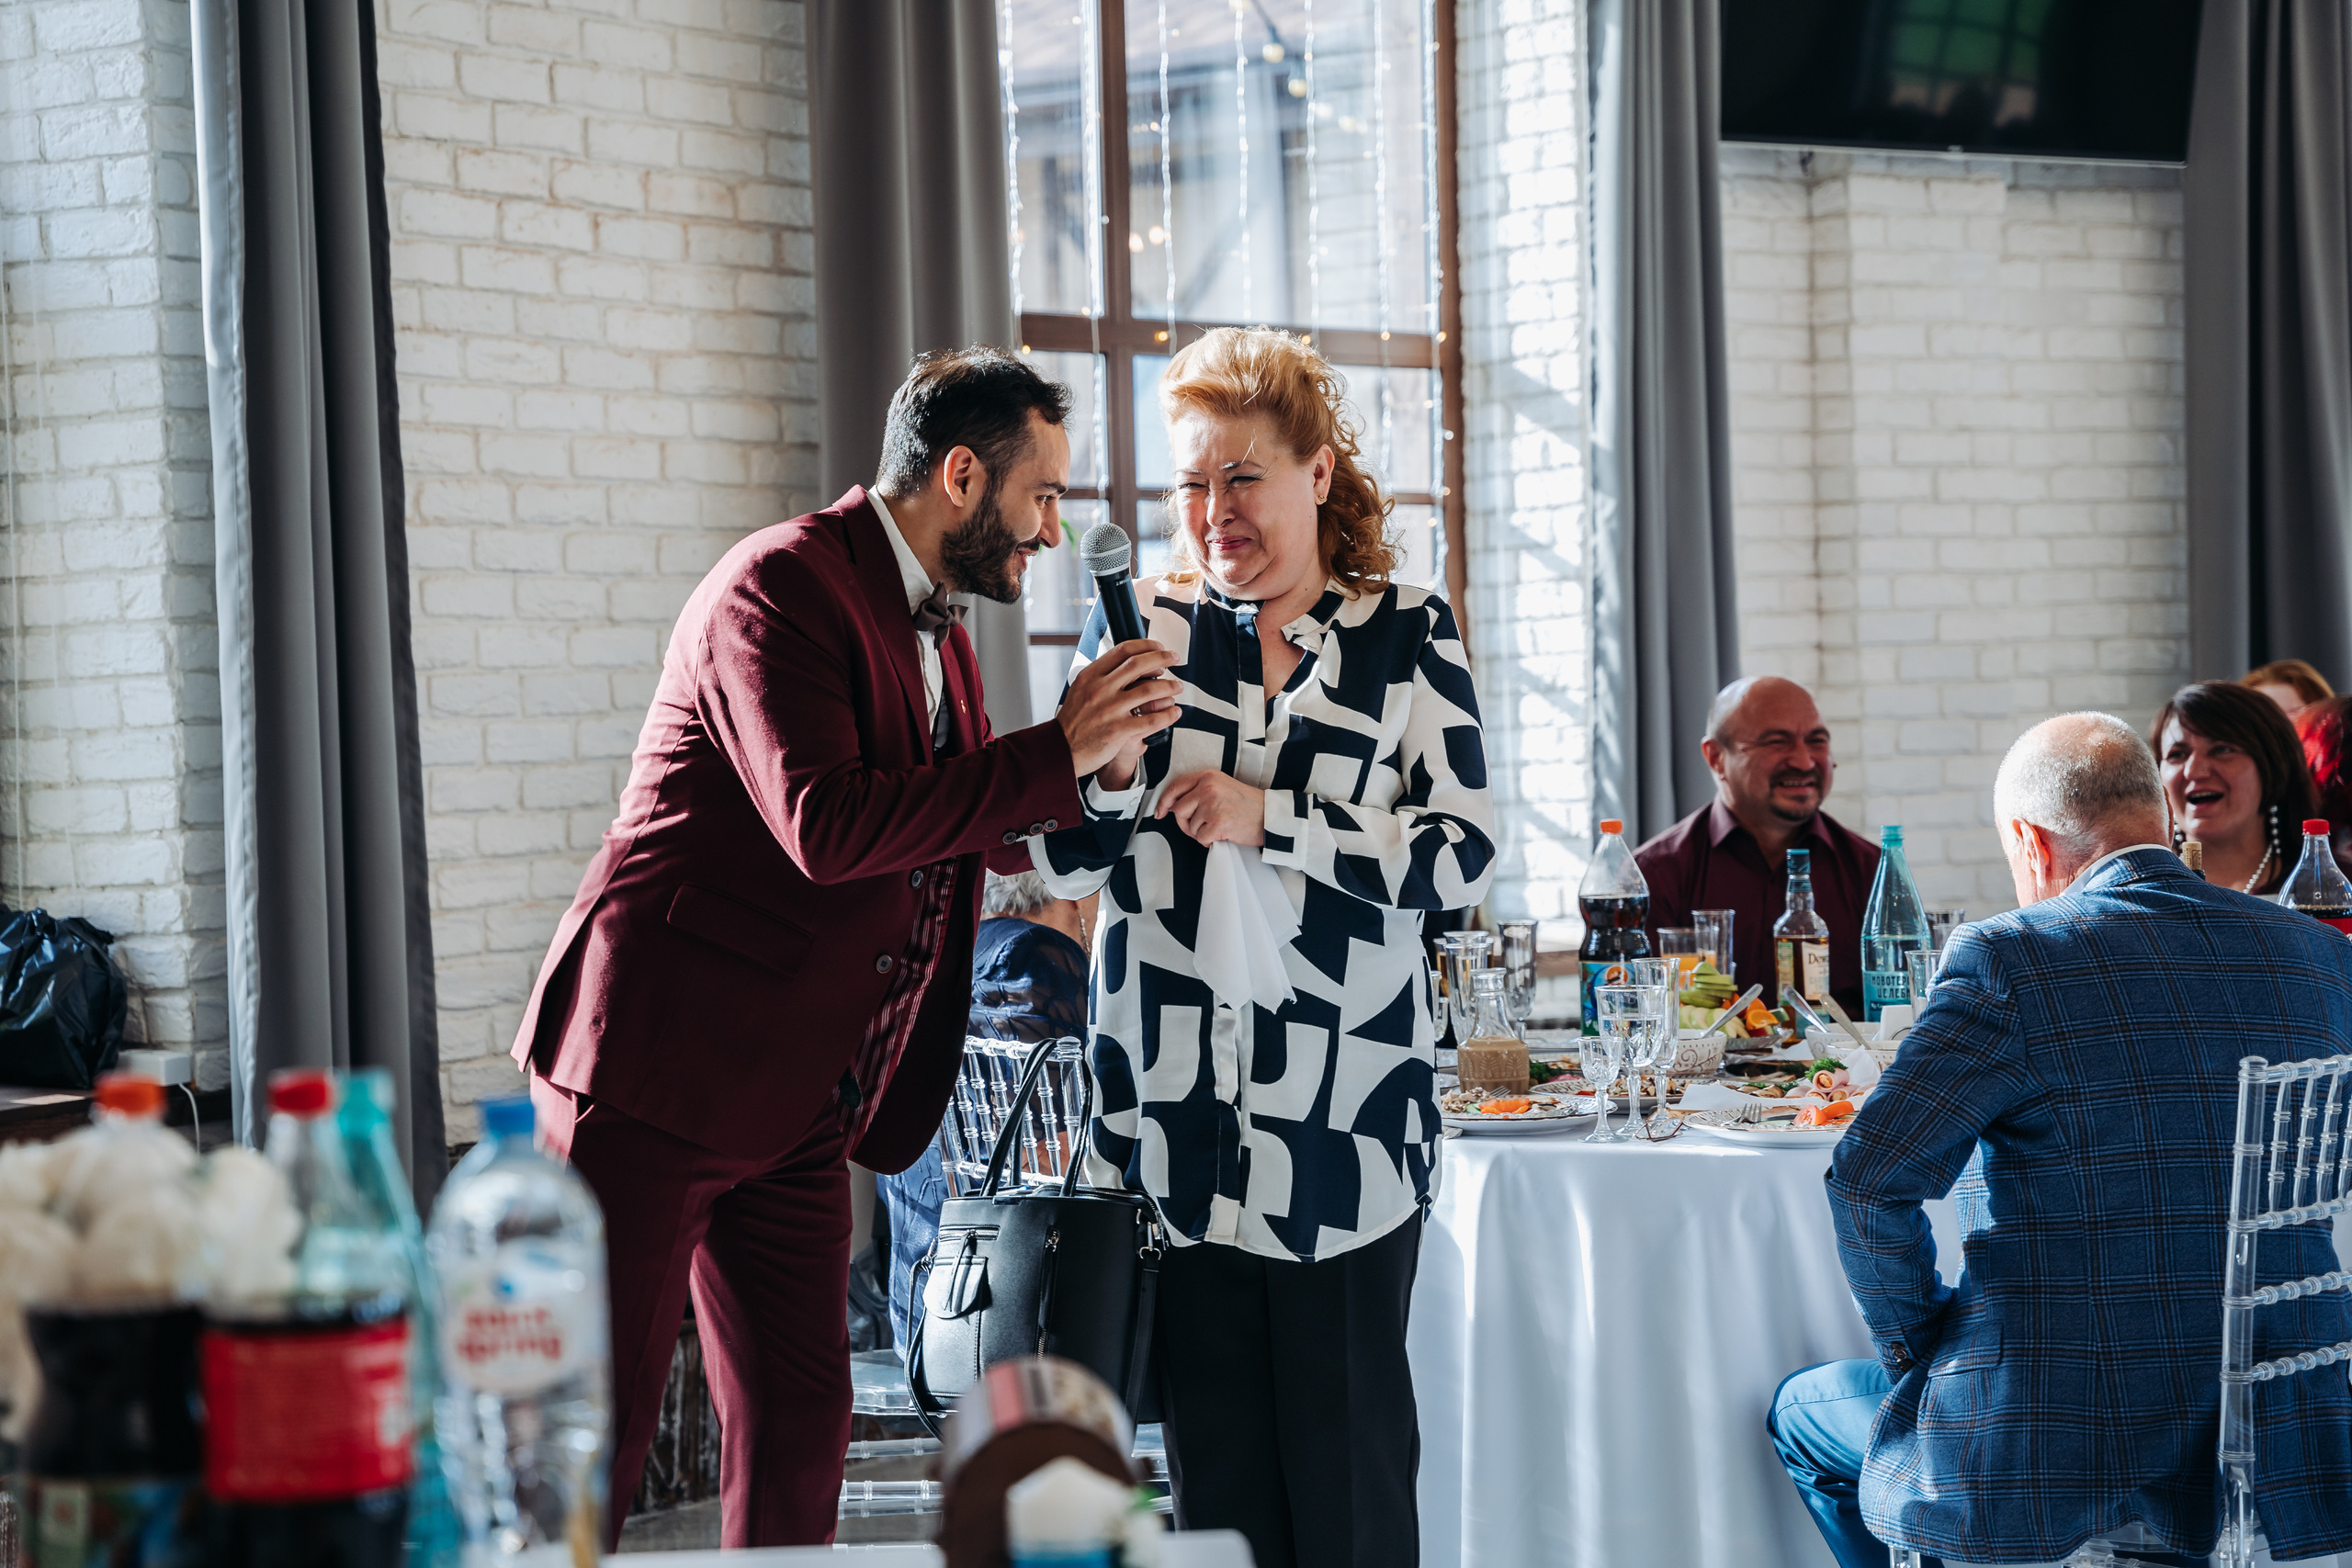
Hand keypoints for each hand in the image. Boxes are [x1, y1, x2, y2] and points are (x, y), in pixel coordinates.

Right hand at [1057, 639, 1179, 777]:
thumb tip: (1127, 661)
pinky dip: (1168, 714)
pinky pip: (1152, 720)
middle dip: (1163, 658)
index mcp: (1091, 675)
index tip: (1158, 647)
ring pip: (1149, 690)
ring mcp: (1110, 710)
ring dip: (1169, 686)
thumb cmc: (1074, 720)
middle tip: (1174, 658)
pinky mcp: (1119, 731)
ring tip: (1177, 686)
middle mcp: (1100, 689)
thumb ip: (1101, 675)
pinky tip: (1174, 712)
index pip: (1123, 650)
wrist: (1062, 749)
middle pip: (1139, 664)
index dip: (1146, 645)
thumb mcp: (1081, 689)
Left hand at [1156, 770, 1264, 846]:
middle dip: (1185, 823)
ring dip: (1200, 832)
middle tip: (1200, 827)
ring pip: (1189, 826)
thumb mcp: (1222, 786)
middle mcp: (1208, 788)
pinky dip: (1209, 841)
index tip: (1160, 812)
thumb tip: (1171, 806)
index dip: (1164, 802)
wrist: (1270, 816)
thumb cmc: (1247, 804)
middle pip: (1178, 810)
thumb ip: (1198, 791)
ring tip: (1218, 827)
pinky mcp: (1218, 823)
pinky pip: (1200, 838)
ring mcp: (1212, 805)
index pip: (1176, 787)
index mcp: (1208, 776)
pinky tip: (1222, 835)